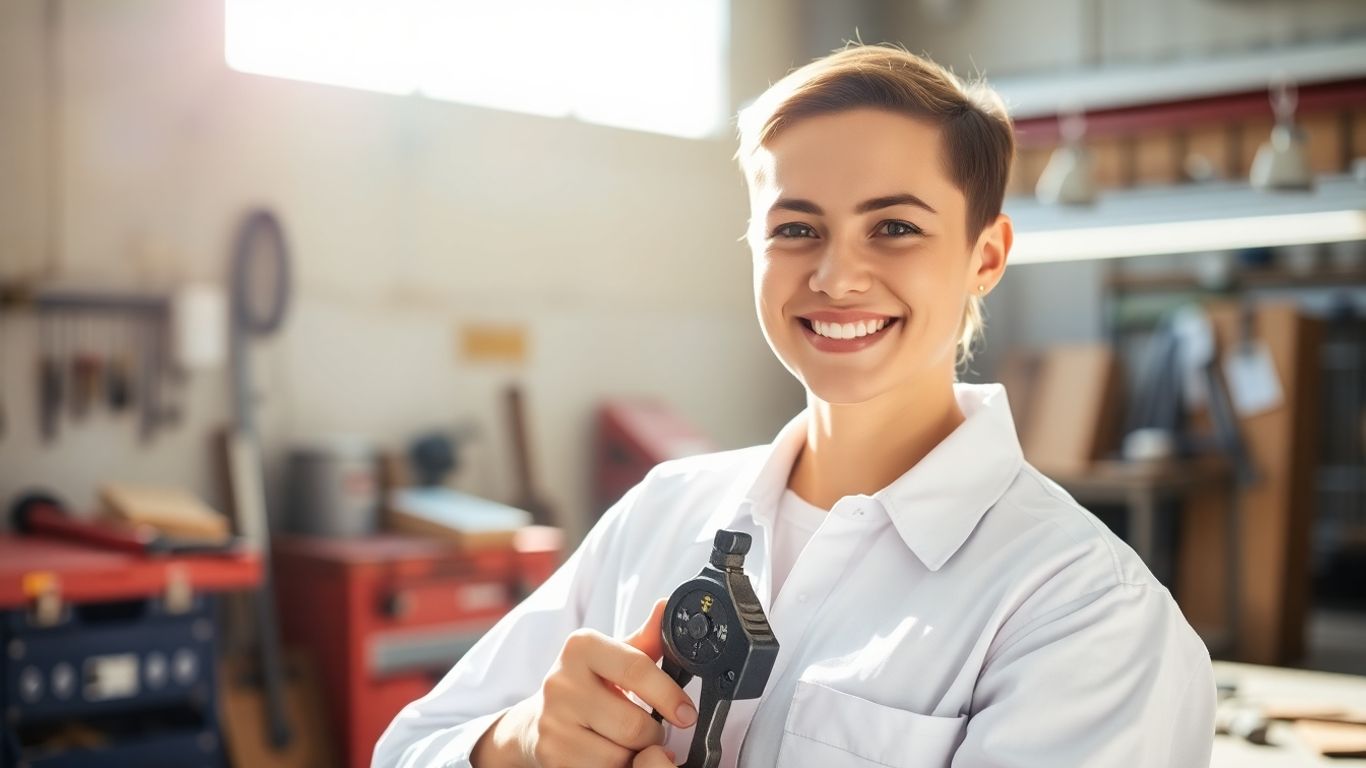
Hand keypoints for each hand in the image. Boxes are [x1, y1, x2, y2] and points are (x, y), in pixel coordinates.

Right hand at [473, 599, 695, 767]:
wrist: (537, 722)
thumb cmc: (588, 686)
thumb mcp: (615, 658)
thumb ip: (647, 638)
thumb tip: (667, 605)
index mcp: (581, 647)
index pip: (638, 669)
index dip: (670, 696)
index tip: (687, 714)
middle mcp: (560, 682)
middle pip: (634, 723)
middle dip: (652, 733)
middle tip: (650, 731)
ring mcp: (552, 722)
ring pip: (620, 755)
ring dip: (634, 754)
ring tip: (627, 743)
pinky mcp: (552, 757)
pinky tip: (609, 756)